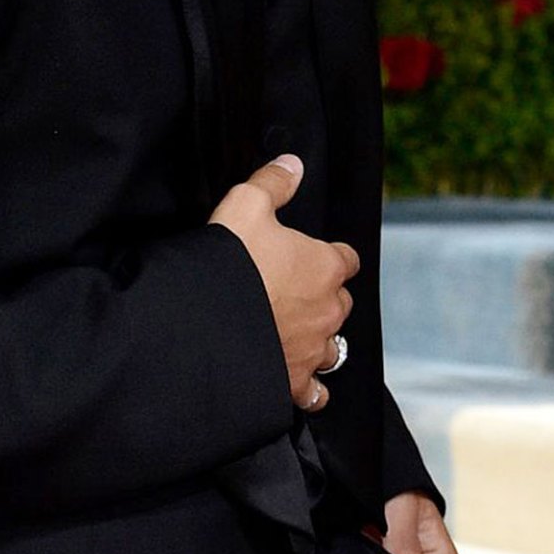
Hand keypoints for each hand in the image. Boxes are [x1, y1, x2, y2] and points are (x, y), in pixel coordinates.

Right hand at [210, 154, 358, 410]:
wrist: (207, 322)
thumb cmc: (230, 260)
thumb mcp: (245, 204)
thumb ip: (272, 183)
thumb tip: (293, 164)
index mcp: (326, 266)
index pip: (345, 257)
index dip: (328, 254)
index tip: (309, 253)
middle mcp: (330, 309)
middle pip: (340, 301)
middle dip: (322, 295)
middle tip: (287, 289)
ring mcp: (315, 348)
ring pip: (331, 345)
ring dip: (316, 338)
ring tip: (290, 331)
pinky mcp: (295, 380)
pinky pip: (314, 390)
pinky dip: (309, 386)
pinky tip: (294, 377)